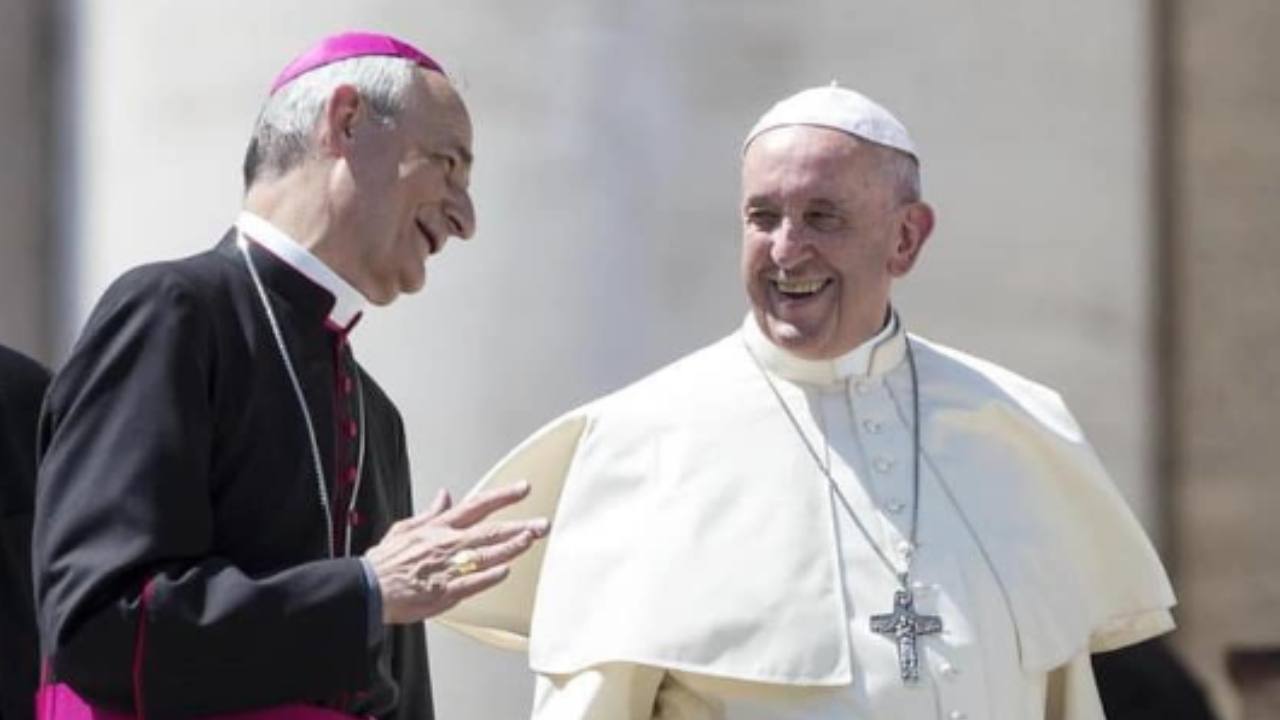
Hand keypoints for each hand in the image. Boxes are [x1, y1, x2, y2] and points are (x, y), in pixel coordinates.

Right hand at [364, 481, 548, 623]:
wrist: (367, 589)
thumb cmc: (385, 562)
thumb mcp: (405, 528)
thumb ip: (430, 513)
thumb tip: (444, 495)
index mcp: (439, 528)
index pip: (477, 505)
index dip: (502, 496)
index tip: (524, 488)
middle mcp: (447, 544)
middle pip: (490, 530)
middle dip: (520, 525)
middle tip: (542, 524)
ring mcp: (448, 568)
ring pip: (487, 554)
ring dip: (512, 547)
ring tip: (531, 540)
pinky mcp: (445, 591)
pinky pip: (472, 582)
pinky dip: (490, 576)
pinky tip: (506, 571)